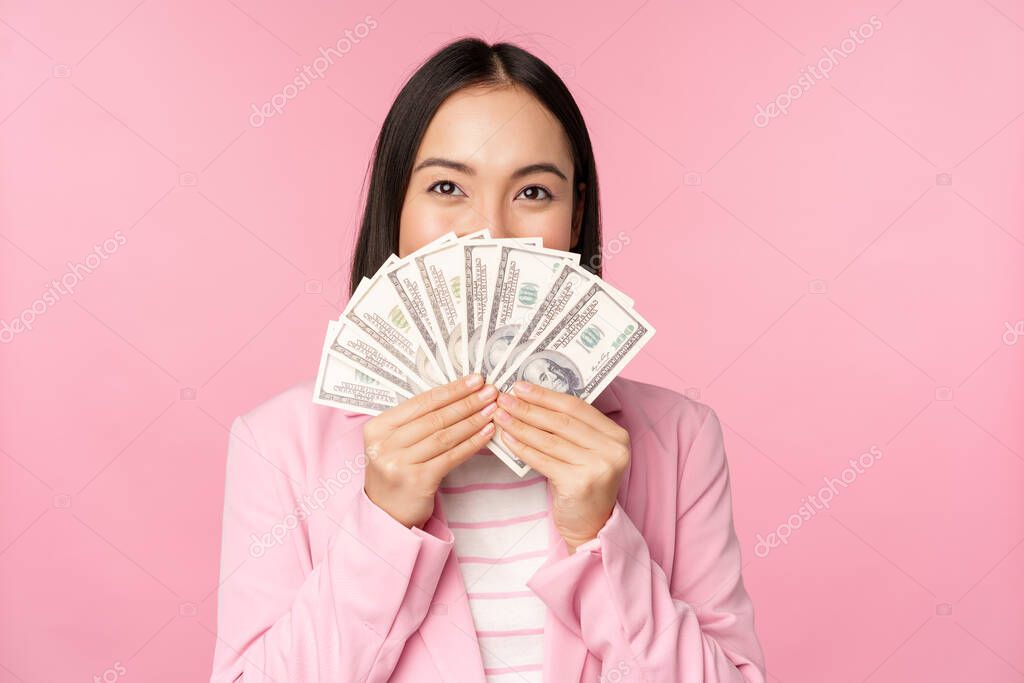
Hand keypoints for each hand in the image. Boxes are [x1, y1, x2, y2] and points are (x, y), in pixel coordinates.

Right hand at [363, 373, 497, 528]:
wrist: (387, 513)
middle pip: (434, 417)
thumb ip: (417, 421)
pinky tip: (486, 433)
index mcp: (378, 427)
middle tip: (490, 391)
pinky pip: (450, 457)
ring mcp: (399, 463)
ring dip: (472, 420)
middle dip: (466, 402)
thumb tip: (457, 396)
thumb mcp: (395, 443)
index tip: (474, 379)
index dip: (451, 389)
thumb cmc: (397, 472)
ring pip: (444, 436)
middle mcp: (385, 444)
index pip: (420, 402)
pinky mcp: (417, 480)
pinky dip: (471, 444)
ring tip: (492, 409)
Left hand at [492, 381, 629, 552]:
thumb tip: (531, 399)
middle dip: (529, 407)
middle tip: (504, 397)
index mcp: (616, 435)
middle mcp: (612, 449)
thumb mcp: (586, 452)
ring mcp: (598, 467)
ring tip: (500, 415)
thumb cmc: (583, 484)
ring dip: (521, 425)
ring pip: (550, 439)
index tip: (521, 386)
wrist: (591, 526)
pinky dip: (522, 447)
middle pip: (562, 421)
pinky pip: (543, 459)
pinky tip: (507, 438)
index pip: (576, 407)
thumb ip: (570, 428)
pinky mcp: (579, 483)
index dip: (546, 395)